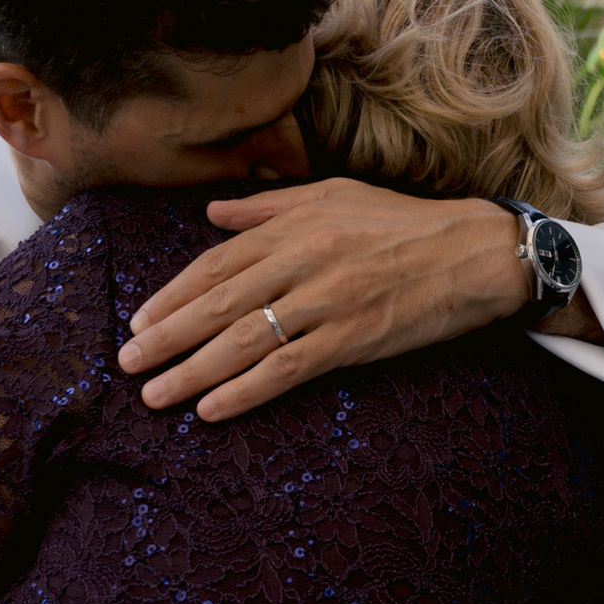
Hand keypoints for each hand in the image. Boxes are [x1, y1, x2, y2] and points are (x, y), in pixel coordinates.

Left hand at [117, 182, 530, 420]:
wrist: (475, 251)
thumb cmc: (405, 223)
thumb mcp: (335, 195)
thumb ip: (269, 206)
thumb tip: (212, 214)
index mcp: (295, 225)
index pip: (216, 263)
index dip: (172, 295)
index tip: (140, 321)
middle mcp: (304, 260)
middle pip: (218, 304)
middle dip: (167, 337)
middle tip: (128, 363)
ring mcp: (327, 301)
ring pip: (244, 340)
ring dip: (192, 371)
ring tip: (155, 395)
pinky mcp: (352, 339)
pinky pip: (287, 368)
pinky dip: (245, 390)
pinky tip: (212, 408)